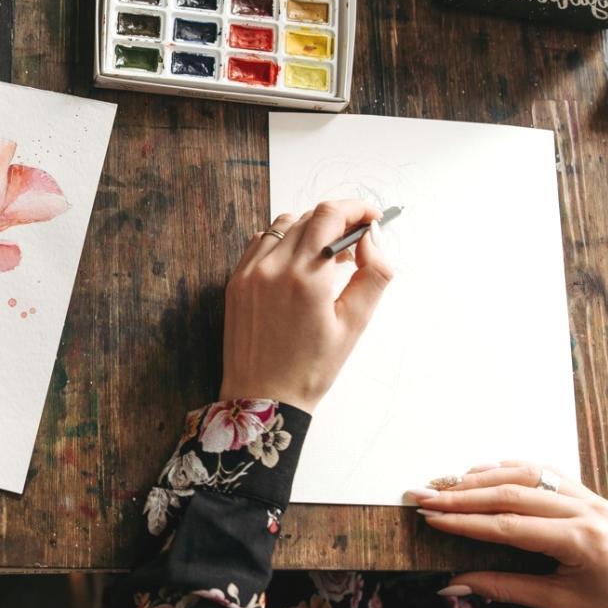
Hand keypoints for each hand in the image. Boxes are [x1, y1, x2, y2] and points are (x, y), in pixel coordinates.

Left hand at [218, 200, 393, 410]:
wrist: (262, 399)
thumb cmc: (310, 369)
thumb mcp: (354, 325)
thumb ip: (372, 275)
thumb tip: (372, 239)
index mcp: (306, 278)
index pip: (330, 215)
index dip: (356, 208)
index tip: (371, 218)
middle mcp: (273, 269)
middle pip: (309, 217)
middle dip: (338, 221)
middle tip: (355, 245)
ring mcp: (249, 274)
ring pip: (283, 226)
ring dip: (310, 230)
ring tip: (327, 259)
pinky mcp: (235, 283)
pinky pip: (260, 243)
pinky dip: (283, 242)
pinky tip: (297, 266)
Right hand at [411, 461, 607, 607]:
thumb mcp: (561, 605)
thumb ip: (504, 588)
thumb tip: (454, 583)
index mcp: (581, 540)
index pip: (507, 525)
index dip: (463, 521)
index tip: (428, 517)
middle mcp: (588, 512)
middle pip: (512, 494)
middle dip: (462, 494)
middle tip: (424, 494)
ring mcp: (594, 501)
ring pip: (529, 477)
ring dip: (484, 477)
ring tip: (448, 482)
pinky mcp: (597, 499)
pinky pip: (551, 475)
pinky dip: (516, 471)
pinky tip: (490, 472)